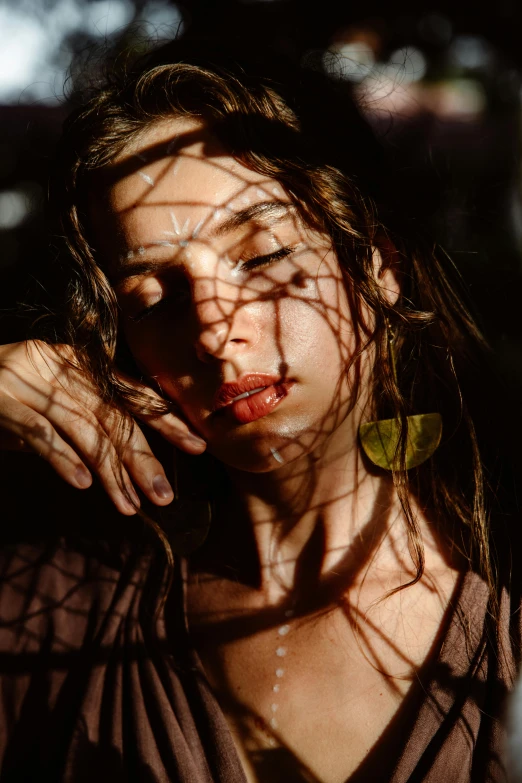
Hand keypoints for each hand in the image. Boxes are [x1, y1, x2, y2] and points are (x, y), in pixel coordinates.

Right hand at [0, 341, 205, 514]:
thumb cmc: (1, 406)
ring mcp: (25, 379)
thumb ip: (80, 424)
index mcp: (73, 363)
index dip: (164, 419)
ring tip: (130, 503)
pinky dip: (63, 458)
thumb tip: (120, 462)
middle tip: (164, 493)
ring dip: (109, 470)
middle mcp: (54, 365)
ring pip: (82, 426)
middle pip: (111, 413)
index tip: (196, 444)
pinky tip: (85, 484)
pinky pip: (40, 432)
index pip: (127, 392)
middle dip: (141, 456)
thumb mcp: (46, 410)